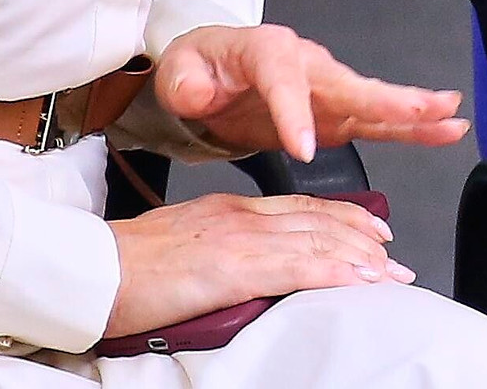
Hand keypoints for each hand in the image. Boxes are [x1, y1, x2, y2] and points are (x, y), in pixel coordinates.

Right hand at [104, 192, 409, 335]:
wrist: (93, 268)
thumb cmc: (126, 265)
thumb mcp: (184, 245)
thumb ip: (221, 250)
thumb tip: (247, 270)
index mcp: (228, 209)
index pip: (298, 208)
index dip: (339, 217)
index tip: (368, 229)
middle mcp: (240, 215)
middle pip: (317, 220)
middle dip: (361, 237)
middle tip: (392, 254)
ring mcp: (240, 238)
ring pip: (316, 239)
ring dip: (360, 256)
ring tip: (389, 272)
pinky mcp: (234, 265)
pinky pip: (298, 264)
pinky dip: (336, 270)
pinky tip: (360, 279)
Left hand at [153, 24, 467, 160]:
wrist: (213, 76)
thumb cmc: (201, 69)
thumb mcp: (180, 72)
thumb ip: (185, 81)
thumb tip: (200, 92)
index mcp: (266, 50)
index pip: (283, 78)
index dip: (294, 112)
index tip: (301, 148)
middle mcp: (307, 63)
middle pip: (347, 82)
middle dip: (383, 99)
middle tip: (418, 109)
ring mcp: (328, 88)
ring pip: (373, 102)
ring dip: (412, 110)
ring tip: (450, 116)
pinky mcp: (338, 114)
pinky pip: (378, 122)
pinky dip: (411, 127)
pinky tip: (445, 130)